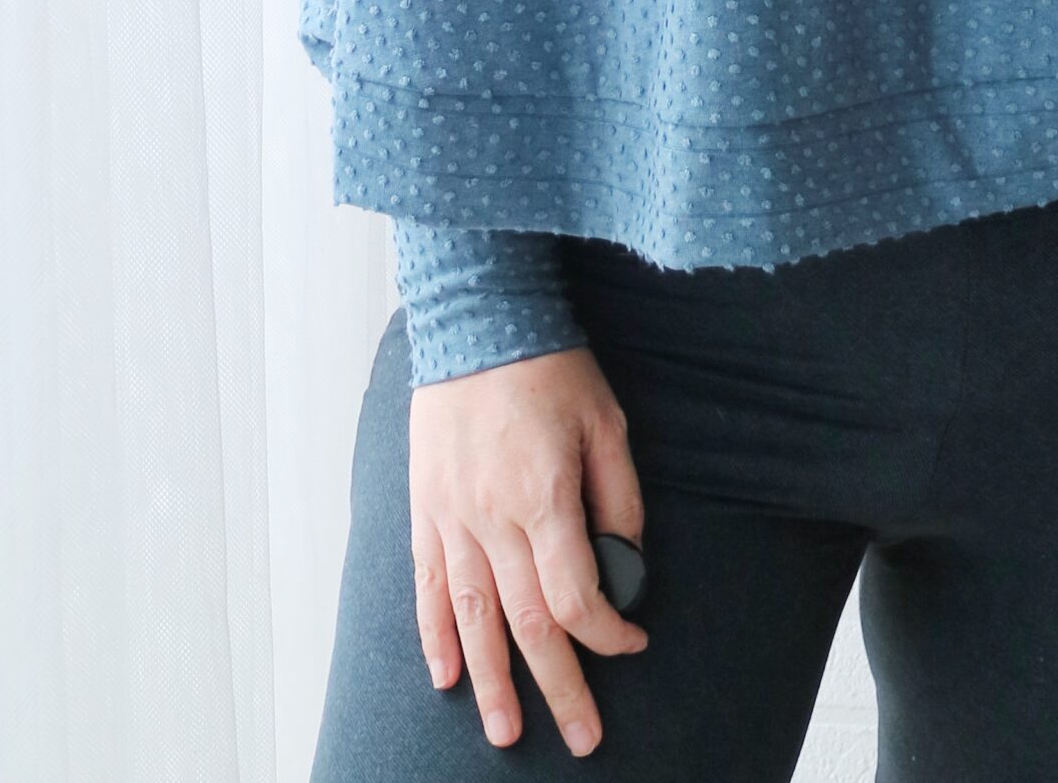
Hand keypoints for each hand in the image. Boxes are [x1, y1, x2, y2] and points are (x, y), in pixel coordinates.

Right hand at [408, 343, 650, 756]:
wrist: (477, 319)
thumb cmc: (550, 366)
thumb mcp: (607, 423)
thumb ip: (619, 498)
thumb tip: (629, 563)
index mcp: (543, 497)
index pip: (574, 596)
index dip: (607, 632)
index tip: (632, 642)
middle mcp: (491, 518)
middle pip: (525, 624)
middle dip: (559, 686)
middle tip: (584, 738)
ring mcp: (451, 517)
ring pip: (472, 619)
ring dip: (491, 683)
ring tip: (506, 734)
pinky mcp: (425, 509)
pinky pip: (428, 586)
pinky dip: (435, 635)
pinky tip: (446, 677)